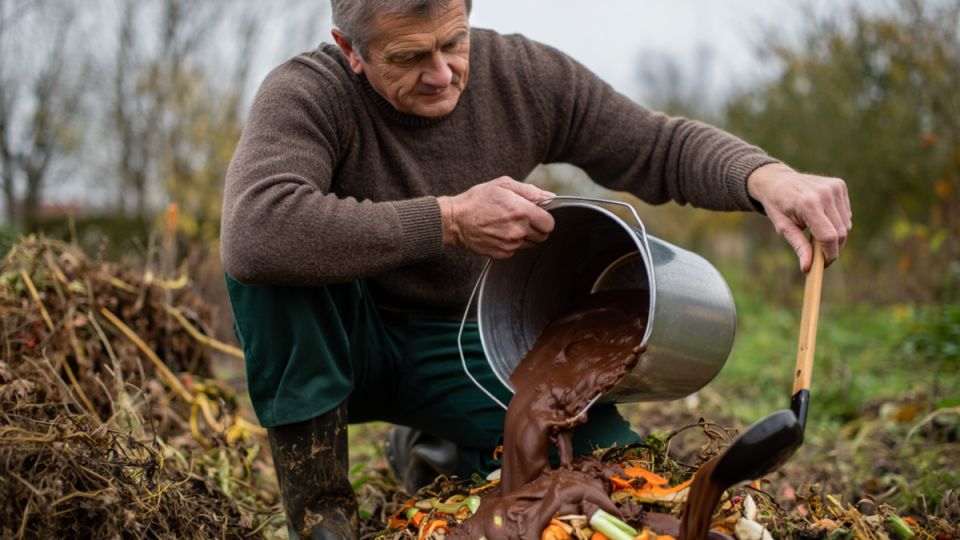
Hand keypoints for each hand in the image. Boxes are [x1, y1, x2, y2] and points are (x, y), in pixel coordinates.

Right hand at [437, 177, 555, 258]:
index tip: (537, 214)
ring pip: (530, 244)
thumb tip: (550, 196)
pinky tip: (500, 233)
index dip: (545, 218)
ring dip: (525, 236)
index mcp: (522, 211)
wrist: (455, 220)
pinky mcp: (502, 253)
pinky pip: (516, 250)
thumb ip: (530, 191)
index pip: (549, 223)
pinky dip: (512, 243)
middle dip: (536, 228)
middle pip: (543, 236)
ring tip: (508, 225)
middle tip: (523, 219)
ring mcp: (510, 244)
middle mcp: (518, 230)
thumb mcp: (503, 185)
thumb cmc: (478, 199)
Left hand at [747, 163, 851, 270]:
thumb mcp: (783, 227)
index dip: (829, 254)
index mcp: (808, 204)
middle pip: (840, 233)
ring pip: (846, 225)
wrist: (776, 181)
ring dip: (835, 234)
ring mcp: (834, 187)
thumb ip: (798, 245)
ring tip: (815, 231)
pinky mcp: (839, 185)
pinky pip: (846, 214)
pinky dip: (837, 222)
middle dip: (832, 248)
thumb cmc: (778, 206)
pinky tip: (821, 217)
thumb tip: (807, 267)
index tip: (823, 264)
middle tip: (818, 253)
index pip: (828, 236)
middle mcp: (824, 193)